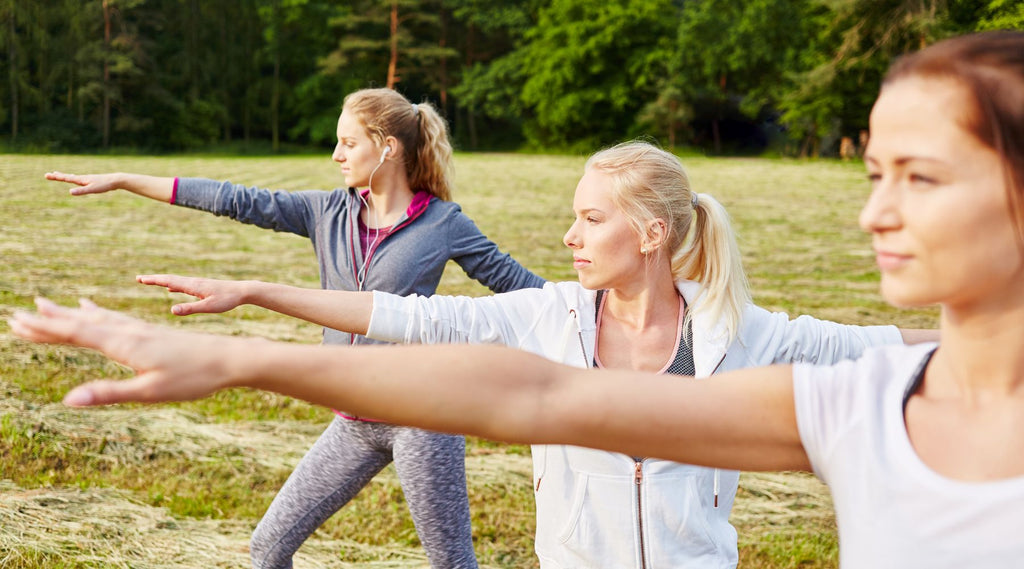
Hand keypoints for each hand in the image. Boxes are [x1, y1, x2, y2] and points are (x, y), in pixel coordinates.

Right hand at [7, 298, 240, 406]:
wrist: (229, 358)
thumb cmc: (194, 378)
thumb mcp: (149, 392)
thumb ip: (108, 394)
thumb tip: (68, 401)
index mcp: (124, 344)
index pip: (75, 334)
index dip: (45, 329)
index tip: (16, 322)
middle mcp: (129, 332)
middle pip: (81, 324)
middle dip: (50, 320)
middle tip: (17, 313)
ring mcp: (141, 330)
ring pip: (98, 319)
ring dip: (71, 314)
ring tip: (51, 304)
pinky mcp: (153, 333)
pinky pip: (116, 319)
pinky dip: (98, 313)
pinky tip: (96, 310)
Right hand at [45, 171, 123, 195]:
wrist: (116, 180)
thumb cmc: (104, 185)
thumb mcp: (92, 190)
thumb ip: (81, 191)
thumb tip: (69, 192)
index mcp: (81, 179)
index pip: (66, 178)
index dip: (56, 177)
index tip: (47, 175)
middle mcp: (83, 178)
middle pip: (68, 177)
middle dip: (58, 176)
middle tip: (48, 175)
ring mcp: (88, 179)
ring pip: (73, 177)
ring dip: (65, 176)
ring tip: (59, 174)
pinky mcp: (92, 181)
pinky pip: (80, 179)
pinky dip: (74, 178)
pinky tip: (76, 179)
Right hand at [137, 274, 248, 314]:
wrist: (242, 291)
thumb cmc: (227, 300)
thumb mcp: (209, 307)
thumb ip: (190, 309)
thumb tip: (171, 310)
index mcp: (192, 286)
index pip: (169, 281)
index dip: (154, 280)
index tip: (140, 279)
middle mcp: (193, 282)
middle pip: (169, 279)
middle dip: (153, 279)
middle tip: (138, 278)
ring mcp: (197, 284)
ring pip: (175, 281)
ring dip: (162, 281)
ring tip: (150, 282)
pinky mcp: (202, 287)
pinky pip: (183, 285)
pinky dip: (173, 285)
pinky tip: (171, 289)